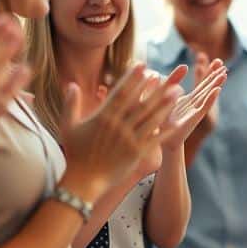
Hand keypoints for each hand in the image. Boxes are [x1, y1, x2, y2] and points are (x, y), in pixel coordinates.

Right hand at [58, 63, 180, 202]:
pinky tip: (178, 121)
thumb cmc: (76, 154)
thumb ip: (70, 104)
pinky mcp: (137, 153)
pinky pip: (155, 138)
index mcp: (102, 117)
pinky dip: (166, 129)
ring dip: (165, 104)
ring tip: (177, 92)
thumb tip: (71, 83)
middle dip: (154, 88)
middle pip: (140, 103)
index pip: (120, 93)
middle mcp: (118, 126)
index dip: (132, 78)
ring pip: (151, 118)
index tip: (142, 65)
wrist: (83, 182)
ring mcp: (129, 140)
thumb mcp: (68, 126)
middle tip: (166, 75)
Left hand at [160, 58, 226, 148]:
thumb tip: (155, 74)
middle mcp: (194, 104)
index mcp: (188, 99)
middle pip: (207, 87)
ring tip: (224, 74)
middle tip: (223, 64)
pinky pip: (204, 106)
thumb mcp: (161, 102)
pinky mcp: (194, 118)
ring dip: (216, 84)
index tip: (217, 61)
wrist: (161, 141)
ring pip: (208, 95)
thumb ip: (163, 89)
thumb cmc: (161, 124)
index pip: (201, 83)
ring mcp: (196, 111)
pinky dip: (211, 98)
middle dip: (215, 75)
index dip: (208, 72)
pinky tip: (217, 90)